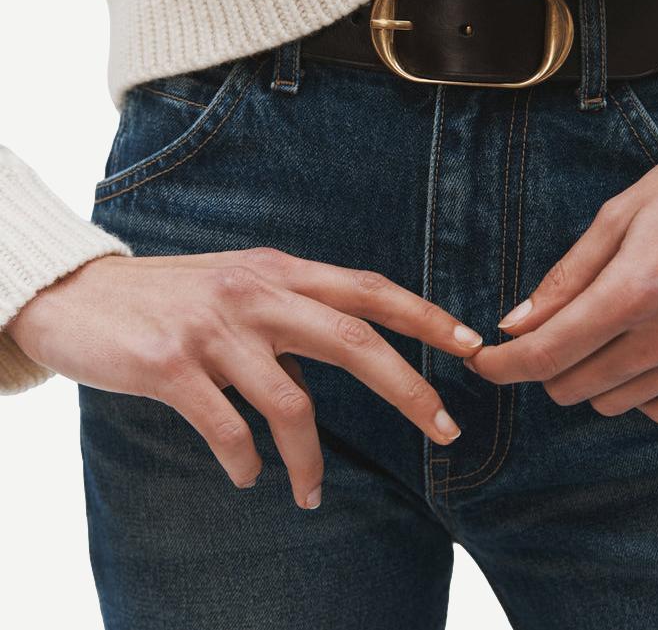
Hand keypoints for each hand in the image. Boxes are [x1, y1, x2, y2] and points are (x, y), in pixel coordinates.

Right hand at [8, 248, 482, 507]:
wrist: (78, 295)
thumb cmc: (171, 296)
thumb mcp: (240, 282)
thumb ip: (294, 304)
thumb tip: (349, 341)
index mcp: (279, 272)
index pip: (368, 290)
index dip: (423, 316)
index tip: (470, 344)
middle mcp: (256, 293)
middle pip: (352, 341)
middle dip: (407, 388)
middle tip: (446, 429)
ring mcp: (215, 330)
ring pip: (290, 403)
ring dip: (310, 461)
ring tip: (311, 495)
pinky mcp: (171, 366)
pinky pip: (227, 430)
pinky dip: (245, 463)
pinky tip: (247, 477)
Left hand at [465, 148, 657, 423]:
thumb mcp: (613, 219)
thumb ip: (563, 279)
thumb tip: (514, 326)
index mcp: (633, 289)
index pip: (547, 354)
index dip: (502, 365)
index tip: (482, 361)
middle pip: (574, 387)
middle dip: (542, 366)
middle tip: (542, 333)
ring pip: (613, 404)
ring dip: (586, 379)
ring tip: (592, 335)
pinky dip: (634, 392)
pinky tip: (631, 354)